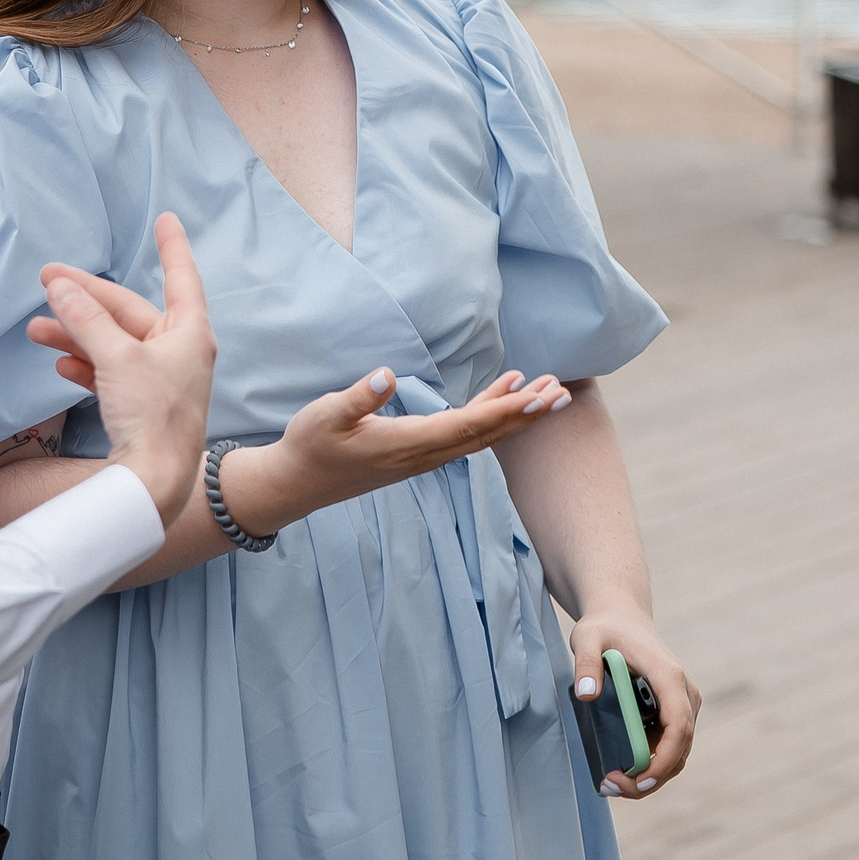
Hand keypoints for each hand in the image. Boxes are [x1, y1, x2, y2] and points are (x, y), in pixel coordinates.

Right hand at [25, 213, 215, 526]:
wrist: (156, 483)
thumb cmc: (152, 416)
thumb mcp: (116, 358)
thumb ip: (86, 319)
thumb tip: (61, 287)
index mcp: (188, 332)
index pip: (179, 276)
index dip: (171, 246)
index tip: (166, 219)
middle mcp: (178, 351)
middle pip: (128, 312)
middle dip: (85, 299)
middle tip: (46, 279)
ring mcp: (160, 379)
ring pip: (113, 344)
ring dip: (75, 335)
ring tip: (36, 330)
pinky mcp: (142, 406)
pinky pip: (110, 374)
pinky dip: (86, 366)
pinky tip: (61, 364)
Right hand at [213, 366, 565, 539]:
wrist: (296, 484)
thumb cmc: (309, 445)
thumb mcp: (326, 414)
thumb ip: (358, 397)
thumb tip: (385, 375)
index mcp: (408, 443)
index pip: (468, 426)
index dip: (506, 411)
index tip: (538, 396)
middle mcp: (423, 455)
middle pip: (486, 435)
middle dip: (525, 415)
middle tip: (562, 393)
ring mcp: (421, 457)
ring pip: (479, 437)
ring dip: (513, 415)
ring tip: (545, 391)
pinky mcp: (415, 453)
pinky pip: (463, 435)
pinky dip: (487, 415)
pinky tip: (501, 396)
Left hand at [569, 609, 698, 797]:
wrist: (621, 616)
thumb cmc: (605, 627)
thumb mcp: (587, 637)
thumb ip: (586, 662)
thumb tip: (586, 693)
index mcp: (669, 677)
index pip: (679, 727)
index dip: (663, 760)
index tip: (638, 780)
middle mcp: (684, 694)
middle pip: (679, 749)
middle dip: (650, 778)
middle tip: (610, 786)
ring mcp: (682, 705)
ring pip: (676, 754)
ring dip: (649, 776)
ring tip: (610, 782)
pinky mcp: (673, 713)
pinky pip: (667, 747)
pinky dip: (648, 765)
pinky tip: (619, 769)